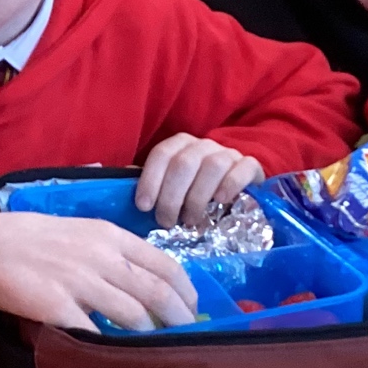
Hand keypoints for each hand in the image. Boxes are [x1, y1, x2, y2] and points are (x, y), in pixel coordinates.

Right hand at [0, 211, 198, 331]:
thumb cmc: (29, 237)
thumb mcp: (78, 231)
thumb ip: (110, 252)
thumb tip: (137, 280)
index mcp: (109, 236)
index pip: (164, 263)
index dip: (186, 289)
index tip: (192, 306)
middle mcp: (101, 257)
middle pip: (156, 292)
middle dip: (179, 318)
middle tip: (188, 335)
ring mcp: (80, 282)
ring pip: (133, 315)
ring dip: (150, 336)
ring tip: (156, 348)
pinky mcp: (57, 307)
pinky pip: (93, 332)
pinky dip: (109, 347)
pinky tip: (116, 356)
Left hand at [135, 134, 264, 227]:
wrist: (235, 187)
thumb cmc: (194, 191)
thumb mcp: (170, 188)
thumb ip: (150, 186)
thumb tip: (116, 190)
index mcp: (179, 145)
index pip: (161, 155)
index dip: (150, 180)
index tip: (143, 207)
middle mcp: (202, 145)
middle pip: (184, 163)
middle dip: (171, 197)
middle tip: (166, 222)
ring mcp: (228, 153)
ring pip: (212, 167)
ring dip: (198, 198)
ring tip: (191, 221)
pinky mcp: (250, 165)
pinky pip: (242, 169)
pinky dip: (230, 185)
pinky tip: (220, 202)